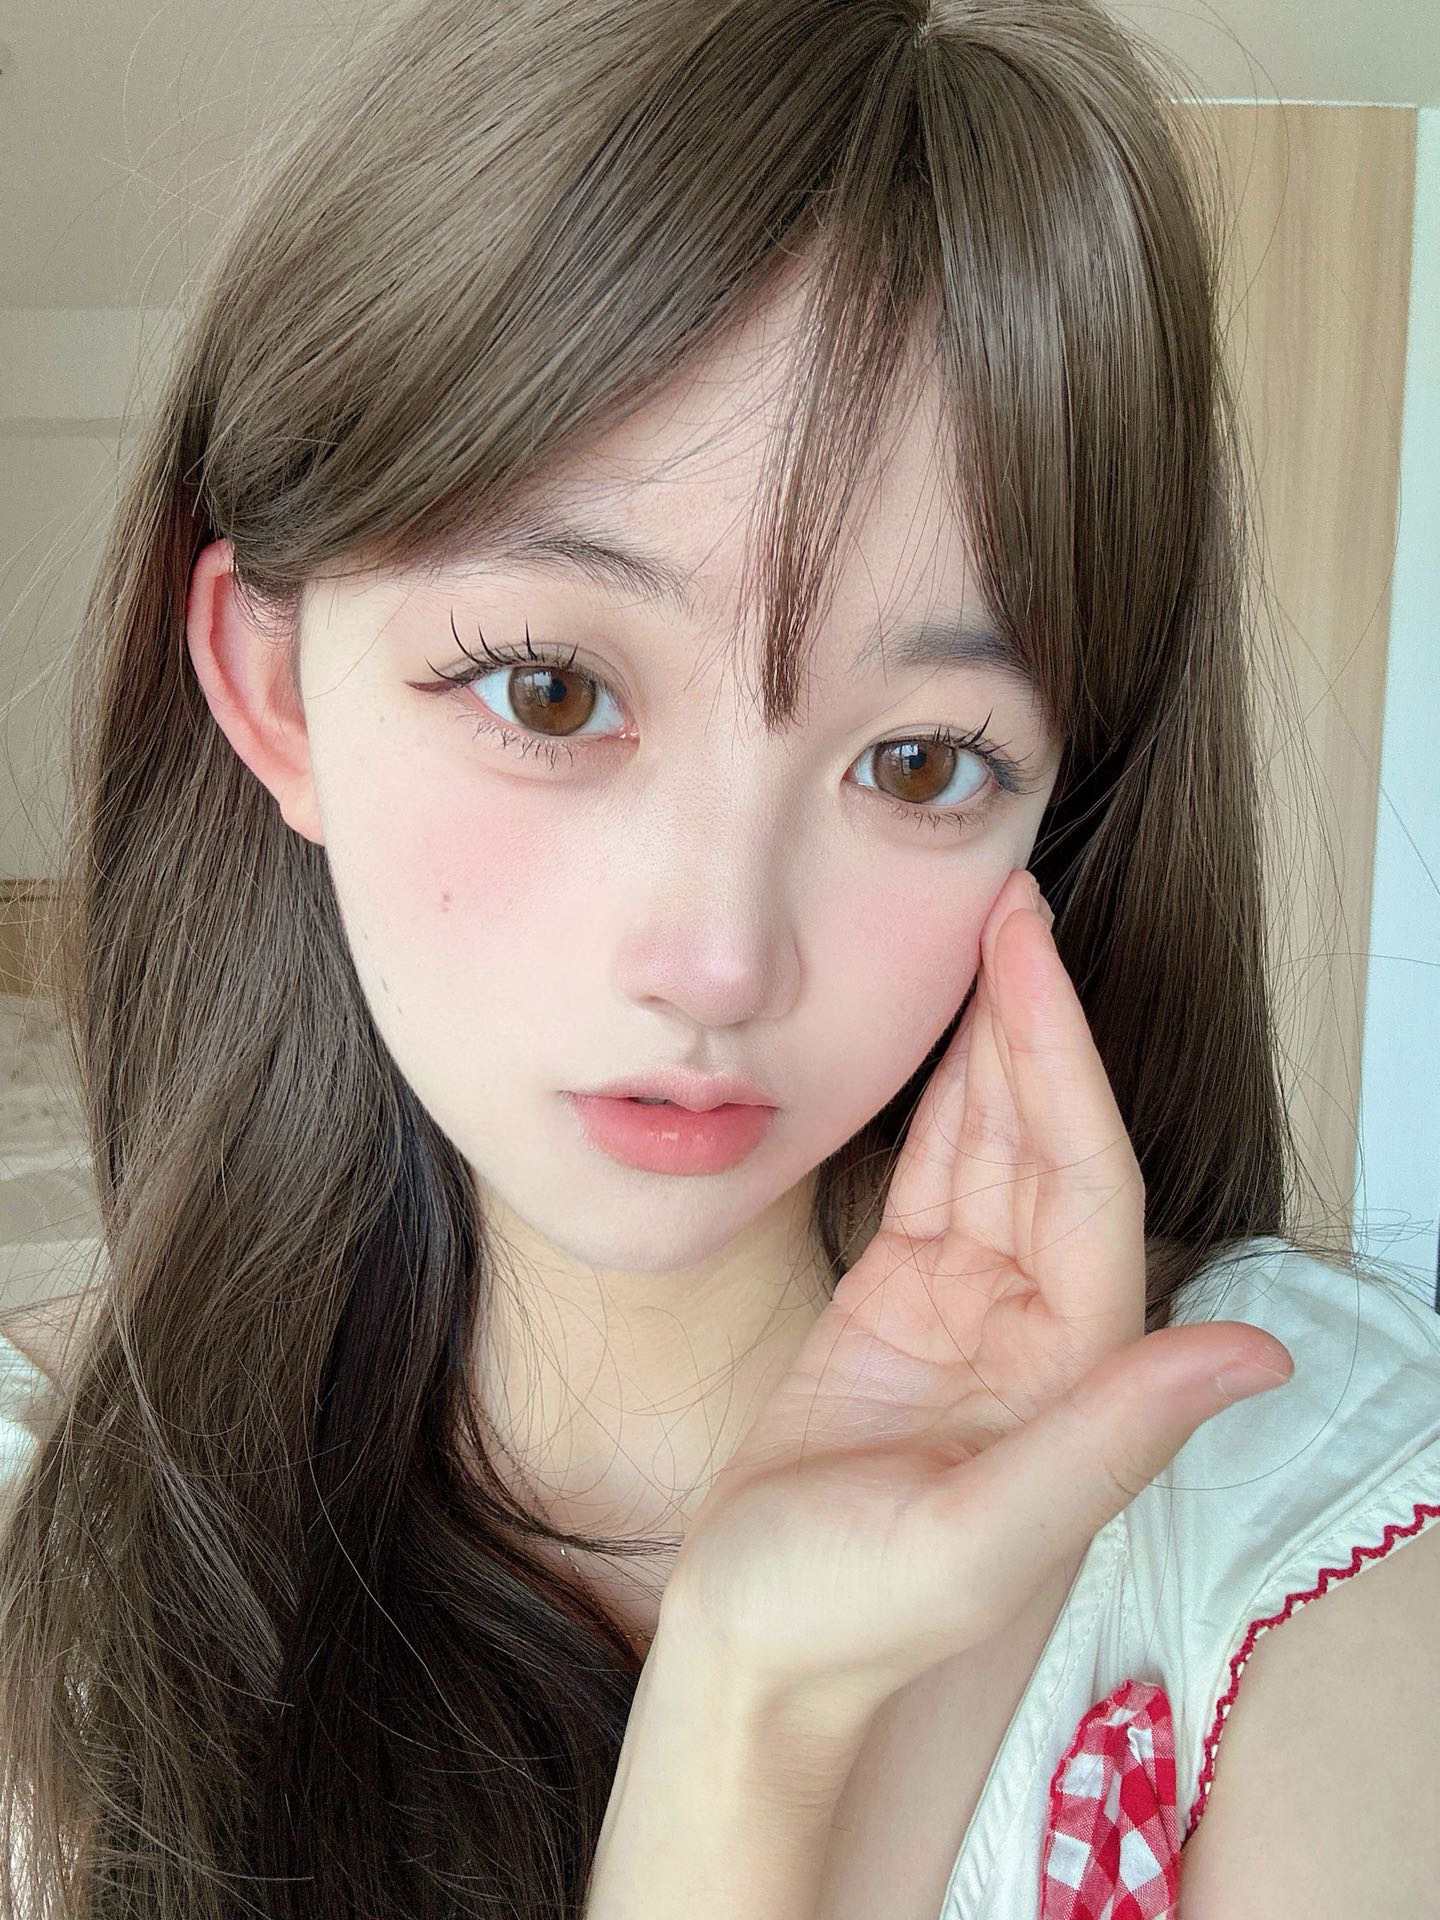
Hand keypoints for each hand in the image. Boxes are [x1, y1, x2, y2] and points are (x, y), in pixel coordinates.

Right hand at [662, 867, 1293, 1720]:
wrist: (755, 1655)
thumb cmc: (852, 1618)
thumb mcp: (979, 1543)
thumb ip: (1110, 1440)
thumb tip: (1254, 1353)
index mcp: (1076, 1372)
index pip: (1086, 1180)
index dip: (1063, 1059)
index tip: (1030, 951)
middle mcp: (1040, 1330)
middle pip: (1048, 1146)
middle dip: (1032, 1023)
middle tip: (1003, 902)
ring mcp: (970, 1313)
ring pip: (993, 1151)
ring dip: (991, 1048)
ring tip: (977, 941)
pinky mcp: (900, 1308)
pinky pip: (934, 1181)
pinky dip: (938, 1105)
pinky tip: (939, 1040)